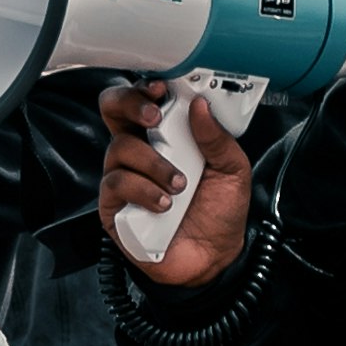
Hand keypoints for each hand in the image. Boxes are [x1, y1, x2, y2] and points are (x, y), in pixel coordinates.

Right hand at [97, 76, 255, 288]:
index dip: (145, 88)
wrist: (214, 258)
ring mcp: (123, 176)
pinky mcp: (114, 205)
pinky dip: (144, 191)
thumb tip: (201, 107)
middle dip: (131, 105)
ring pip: (120, 149)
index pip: (143, 99)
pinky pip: (117, 184)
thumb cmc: (218, 212)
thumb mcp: (233, 169)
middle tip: (156, 117)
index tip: (161, 88)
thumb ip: (218, 138)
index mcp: (165, 135)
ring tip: (179, 185)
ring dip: (154, 163)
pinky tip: (164, 204)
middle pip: (113, 109)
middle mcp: (139, 151)